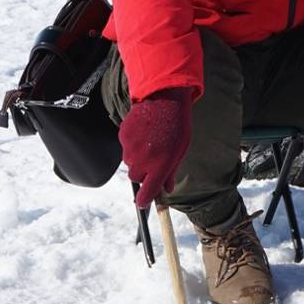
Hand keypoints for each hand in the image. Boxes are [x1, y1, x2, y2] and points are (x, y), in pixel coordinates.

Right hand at [119, 87, 191, 207]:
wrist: (164, 99)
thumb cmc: (176, 126)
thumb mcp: (180, 151)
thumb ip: (171, 171)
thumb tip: (166, 190)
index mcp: (161, 164)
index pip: (149, 190)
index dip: (144, 200)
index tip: (142, 204)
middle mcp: (144, 158)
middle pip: (136, 177)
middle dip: (142, 173)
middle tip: (152, 161)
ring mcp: (131, 147)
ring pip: (129, 162)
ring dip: (137, 158)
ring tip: (150, 142)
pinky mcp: (123, 136)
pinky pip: (125, 148)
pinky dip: (132, 144)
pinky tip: (143, 133)